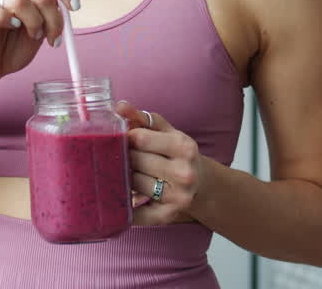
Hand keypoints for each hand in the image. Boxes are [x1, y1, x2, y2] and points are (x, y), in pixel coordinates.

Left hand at [116, 100, 207, 225]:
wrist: (202, 184)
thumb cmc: (178, 154)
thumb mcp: (166, 132)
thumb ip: (142, 118)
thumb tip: (119, 107)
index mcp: (184, 147)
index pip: (140, 139)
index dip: (125, 137)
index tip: (123, 139)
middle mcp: (184, 173)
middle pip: (135, 162)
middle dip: (123, 157)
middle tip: (120, 157)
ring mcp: (177, 196)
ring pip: (133, 184)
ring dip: (124, 178)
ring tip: (126, 173)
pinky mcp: (168, 215)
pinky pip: (137, 213)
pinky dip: (125, 208)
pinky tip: (120, 200)